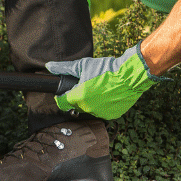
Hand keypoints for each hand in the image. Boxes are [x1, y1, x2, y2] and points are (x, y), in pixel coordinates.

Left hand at [50, 44, 166, 118]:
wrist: (130, 75)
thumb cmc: (106, 68)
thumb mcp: (83, 65)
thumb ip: (64, 68)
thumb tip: (49, 66)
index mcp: (79, 97)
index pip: (62, 103)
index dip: (61, 96)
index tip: (64, 92)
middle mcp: (88, 108)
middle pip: (76, 105)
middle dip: (77, 97)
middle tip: (85, 86)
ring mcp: (101, 113)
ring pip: (89, 109)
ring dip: (90, 102)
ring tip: (98, 89)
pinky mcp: (112, 115)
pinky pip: (102, 111)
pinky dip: (103, 105)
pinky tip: (107, 95)